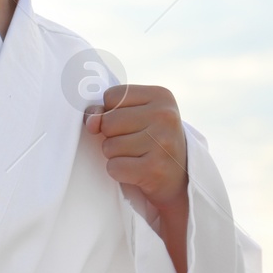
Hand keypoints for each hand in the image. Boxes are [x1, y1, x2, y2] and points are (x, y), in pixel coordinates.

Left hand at [83, 83, 187, 206]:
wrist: (180, 177)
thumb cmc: (153, 141)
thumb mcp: (137, 116)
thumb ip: (107, 111)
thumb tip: (91, 122)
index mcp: (161, 96)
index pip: (111, 96)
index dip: (111, 112)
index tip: (131, 122)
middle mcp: (164, 116)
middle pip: (108, 122)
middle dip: (112, 136)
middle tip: (135, 143)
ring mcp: (162, 142)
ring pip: (109, 146)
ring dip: (116, 155)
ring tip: (137, 156)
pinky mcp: (155, 169)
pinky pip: (114, 167)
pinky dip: (119, 172)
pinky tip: (136, 170)